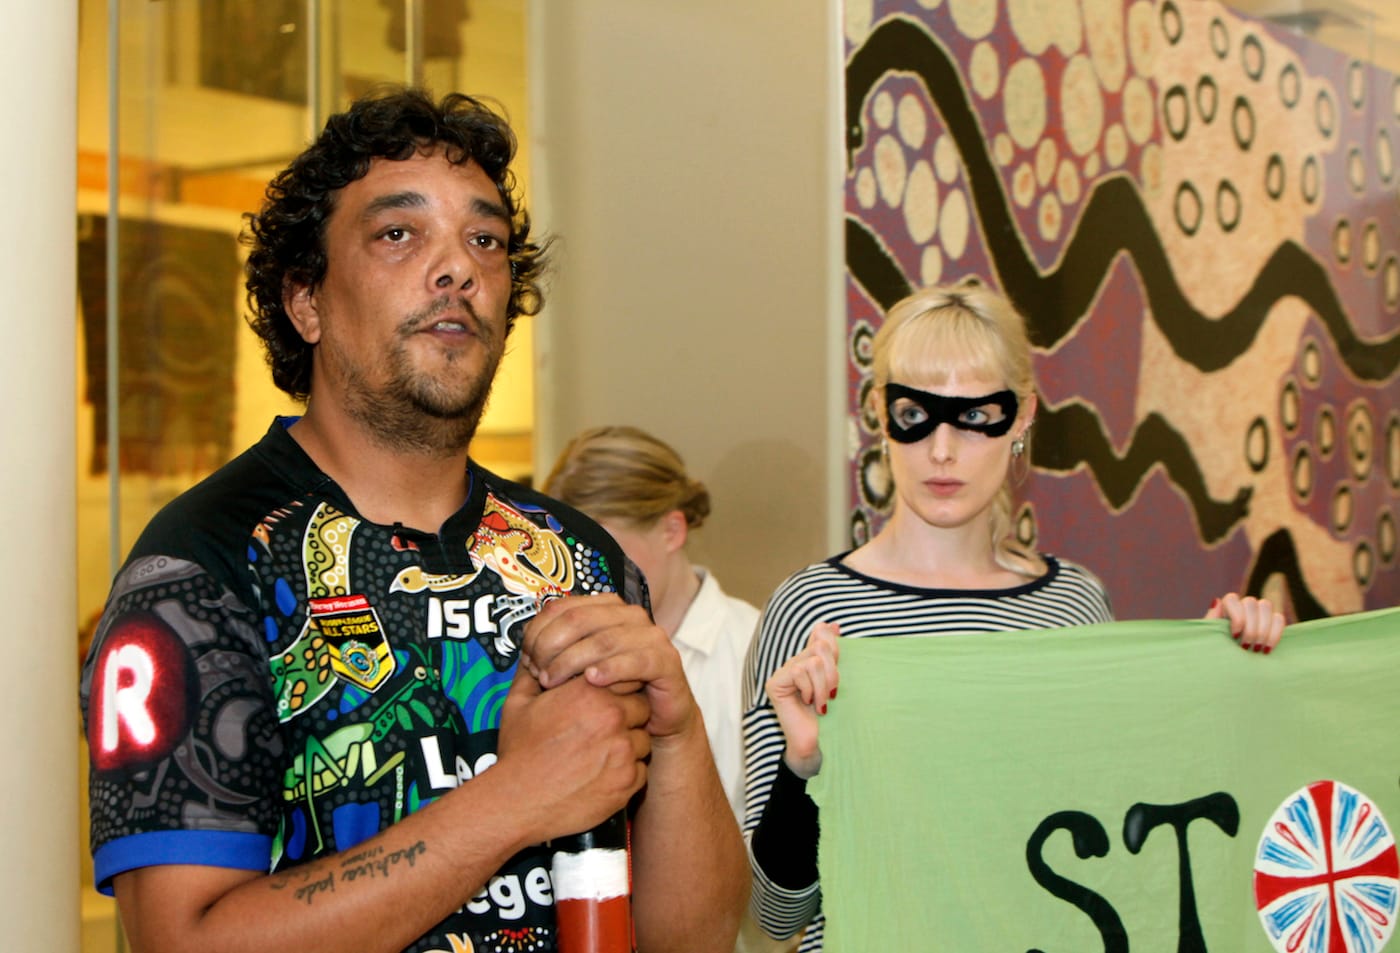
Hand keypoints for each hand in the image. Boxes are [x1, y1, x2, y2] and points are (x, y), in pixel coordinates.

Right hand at [496, 662, 651, 840]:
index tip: (606, 699)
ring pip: (643, 739)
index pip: (627, 676)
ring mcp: (623, 751)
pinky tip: (601, 774)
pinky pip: (641, 769)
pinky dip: (626, 772)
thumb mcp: (519, 704)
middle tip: (604, 729)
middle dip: (628, 715)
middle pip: (642, 706)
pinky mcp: (627, 781)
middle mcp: (612, 718)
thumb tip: (535, 655)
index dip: (618, 688)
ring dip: (629, 744)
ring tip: (599, 754)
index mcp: (589, 692)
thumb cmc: (518, 753)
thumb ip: (533, 673)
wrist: (517, 802)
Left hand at [522, 594, 697, 740]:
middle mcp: (629, 615)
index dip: (538, 633)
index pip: (561, 607)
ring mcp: (651, 636)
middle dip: (551, 648)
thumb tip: (524, 644)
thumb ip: (554, 653)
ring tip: (554, 682)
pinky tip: (591, 681)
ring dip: (571, 662)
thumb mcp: (577, 669)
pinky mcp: (667, 660)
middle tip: (539, 675)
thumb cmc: (610, 693)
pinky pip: (635, 660)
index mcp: (606, 608)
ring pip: (603, 640)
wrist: (654, 720)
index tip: (528, 661)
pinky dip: (611, 669)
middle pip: (578, 620)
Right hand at [765, 622, 839, 779]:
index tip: (840, 663)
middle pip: (820, 646)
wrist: (818, 744)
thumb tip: (834, 625)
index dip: (834, 644)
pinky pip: (798, 672)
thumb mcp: (837, 682)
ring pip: (811, 661)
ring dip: (823, 686)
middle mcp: (795, 662)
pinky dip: (810, 689)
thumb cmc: (831, 716)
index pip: (821, 633)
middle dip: (833, 672)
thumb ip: (833, 655)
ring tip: (823, 704)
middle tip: (833, 694)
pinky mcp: (775, 683)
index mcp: (811, 659)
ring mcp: (783, 672)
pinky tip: (809, 703)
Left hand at [1206, 593, 1285, 652]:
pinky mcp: (1273, 623)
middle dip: (1250, 627)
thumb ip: (1212, 621)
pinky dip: (1275, 634)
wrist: (1228, 670)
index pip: (1232, 599)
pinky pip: (1279, 619)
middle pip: (1251, 602)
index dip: (1236, 616)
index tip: (1235, 636)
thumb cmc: (1216, 652)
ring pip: (1266, 606)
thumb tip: (1217, 601)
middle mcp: (1242, 606)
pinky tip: (1267, 650)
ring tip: (1256, 649)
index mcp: (1225, 608)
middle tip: (1245, 647)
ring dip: (1263, 629)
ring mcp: (1259, 613)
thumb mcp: (1211, 639)